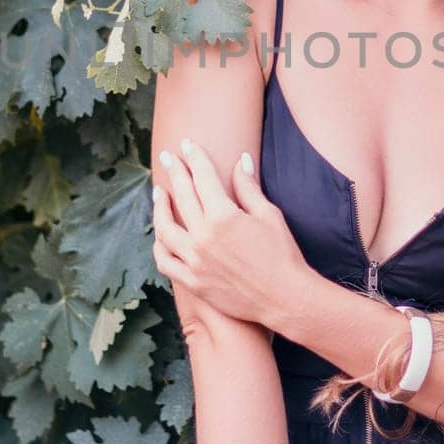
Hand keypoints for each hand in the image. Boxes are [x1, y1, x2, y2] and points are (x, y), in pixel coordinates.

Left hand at [151, 138, 310, 326]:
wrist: (285, 298)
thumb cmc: (282, 255)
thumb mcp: (268, 216)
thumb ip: (248, 188)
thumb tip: (241, 160)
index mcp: (223, 217)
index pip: (203, 178)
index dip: (195, 158)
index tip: (188, 145)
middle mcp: (203, 237)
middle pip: (182, 197)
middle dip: (175, 172)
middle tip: (168, 156)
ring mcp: (195, 261)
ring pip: (165, 229)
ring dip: (159, 207)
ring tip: (159, 193)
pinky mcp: (193, 282)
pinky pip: (165, 261)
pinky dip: (159, 246)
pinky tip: (161, 235)